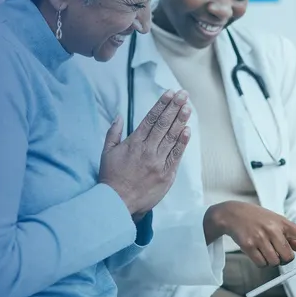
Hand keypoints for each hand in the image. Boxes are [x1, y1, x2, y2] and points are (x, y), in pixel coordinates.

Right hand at [99, 89, 191, 218]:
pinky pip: (176, 156)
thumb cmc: (111, 178)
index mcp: (134, 143)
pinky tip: (188, 130)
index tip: (170, 93)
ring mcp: (158, 162)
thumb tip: (119, 116)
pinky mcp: (166, 175)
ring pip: (172, 137)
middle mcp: (147, 150)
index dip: (162, 104)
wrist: (117, 203)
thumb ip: (113, 133)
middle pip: (164, 124)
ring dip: (181, 121)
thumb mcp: (107, 152)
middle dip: (174, 107)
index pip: (151, 119)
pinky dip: (182, 143)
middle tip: (183, 94)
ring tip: (188, 107)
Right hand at [204, 201, 295, 267]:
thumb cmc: (258, 218)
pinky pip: (261, 263)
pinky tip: (256, 252)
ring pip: (274, 261)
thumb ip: (292, 238)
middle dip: (284, 259)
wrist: (232, 214)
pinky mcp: (248, 245)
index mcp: (282, 223)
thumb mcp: (276, 223)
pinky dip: (261, 262)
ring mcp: (260, 237)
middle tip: (278, 252)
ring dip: (271, 261)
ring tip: (264, 249)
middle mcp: (272, 229)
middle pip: (288, 256)